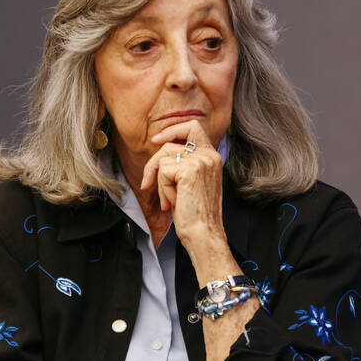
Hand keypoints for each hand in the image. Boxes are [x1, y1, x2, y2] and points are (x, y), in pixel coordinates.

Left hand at [140, 120, 225, 251]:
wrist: (203, 233)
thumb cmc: (196, 213)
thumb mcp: (191, 182)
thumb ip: (183, 163)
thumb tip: (160, 152)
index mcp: (213, 156)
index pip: (192, 127)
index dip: (172, 130)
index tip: (157, 141)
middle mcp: (209, 155)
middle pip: (169, 144)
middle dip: (153, 163)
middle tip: (148, 183)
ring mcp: (201, 161)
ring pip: (163, 157)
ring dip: (160, 181)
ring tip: (170, 200)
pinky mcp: (190, 170)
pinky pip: (163, 170)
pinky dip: (162, 188)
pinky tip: (173, 202)